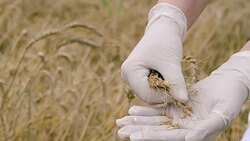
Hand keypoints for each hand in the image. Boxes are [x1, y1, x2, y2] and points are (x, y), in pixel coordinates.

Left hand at [117, 48, 249, 140]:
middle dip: (138, 131)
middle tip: (120, 132)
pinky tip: (132, 110)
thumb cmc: (231, 100)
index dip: (152, 137)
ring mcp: (178, 117)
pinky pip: (158, 108)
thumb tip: (188, 139)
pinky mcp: (175, 106)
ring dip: (137, 121)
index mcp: (194, 134)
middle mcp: (183, 128)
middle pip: (157, 131)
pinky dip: (145, 110)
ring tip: (120, 123)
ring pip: (154, 120)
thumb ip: (207, 128)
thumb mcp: (222, 114)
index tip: (134, 138)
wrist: (228, 84)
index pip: (169, 138)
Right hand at [121, 3, 187, 103]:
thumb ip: (176, 83)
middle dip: (163, 94)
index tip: (180, 92)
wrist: (162, 29)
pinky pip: (149, 88)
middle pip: (146, 95)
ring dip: (162, 90)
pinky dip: (160, 86)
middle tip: (178, 85)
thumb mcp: (171, 63)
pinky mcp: (136, 76)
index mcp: (130, 71)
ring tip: (172, 77)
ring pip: (148, 93)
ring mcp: (130, 77)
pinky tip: (167, 76)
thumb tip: (184, 101)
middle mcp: (126, 76)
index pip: (146, 95)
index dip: (164, 96)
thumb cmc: (165, 42)